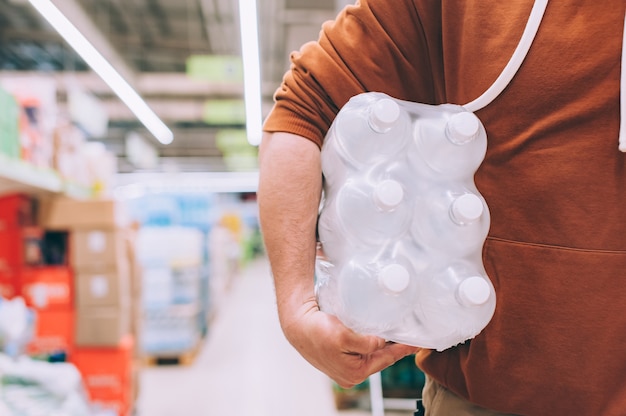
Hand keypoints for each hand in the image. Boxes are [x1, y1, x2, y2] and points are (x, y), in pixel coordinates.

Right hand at [280, 297, 419, 387]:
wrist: (297, 324)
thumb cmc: (315, 331)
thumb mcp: (343, 337)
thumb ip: (365, 343)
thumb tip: (380, 342)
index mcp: (354, 372)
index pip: (386, 359)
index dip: (403, 349)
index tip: (417, 342)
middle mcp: (351, 374)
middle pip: (380, 359)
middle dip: (394, 347)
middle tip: (409, 335)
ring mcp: (345, 367)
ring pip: (371, 354)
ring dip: (382, 344)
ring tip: (395, 333)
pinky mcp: (340, 357)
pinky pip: (361, 350)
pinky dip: (370, 342)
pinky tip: (376, 334)